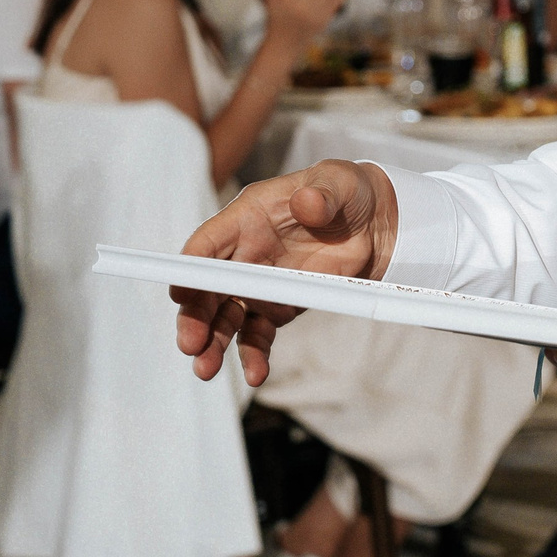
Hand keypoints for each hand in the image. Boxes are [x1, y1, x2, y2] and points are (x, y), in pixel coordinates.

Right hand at [171, 158, 397, 383]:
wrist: (376, 223)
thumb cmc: (347, 192)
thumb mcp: (339, 182)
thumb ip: (322, 193)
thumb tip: (309, 202)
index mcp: (248, 218)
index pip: (208, 244)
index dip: (191, 269)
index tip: (180, 294)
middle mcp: (245, 253)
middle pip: (208, 288)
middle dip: (195, 316)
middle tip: (191, 344)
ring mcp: (261, 284)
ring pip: (226, 317)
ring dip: (214, 343)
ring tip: (205, 369)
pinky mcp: (280, 307)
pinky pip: (259, 334)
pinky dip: (255, 355)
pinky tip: (255, 374)